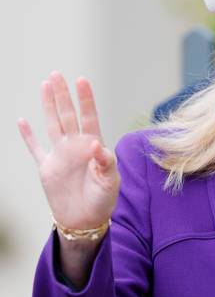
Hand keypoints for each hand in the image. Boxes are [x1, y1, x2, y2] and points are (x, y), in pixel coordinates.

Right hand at [17, 71, 120, 229]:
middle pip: (68, 115)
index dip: (85, 99)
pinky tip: (22, 121)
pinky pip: (35, 148)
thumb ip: (105, 162)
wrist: (86, 221)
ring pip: (53, 124)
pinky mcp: (47, 168)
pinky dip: (28, 136)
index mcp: (94, 147)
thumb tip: (96, 144)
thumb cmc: (103, 201)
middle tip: (57, 75)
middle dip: (63, 95)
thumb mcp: (110, 181)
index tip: (82, 80)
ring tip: (45, 85)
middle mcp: (76, 147)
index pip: (89, 118)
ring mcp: (60, 155)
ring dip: (48, 106)